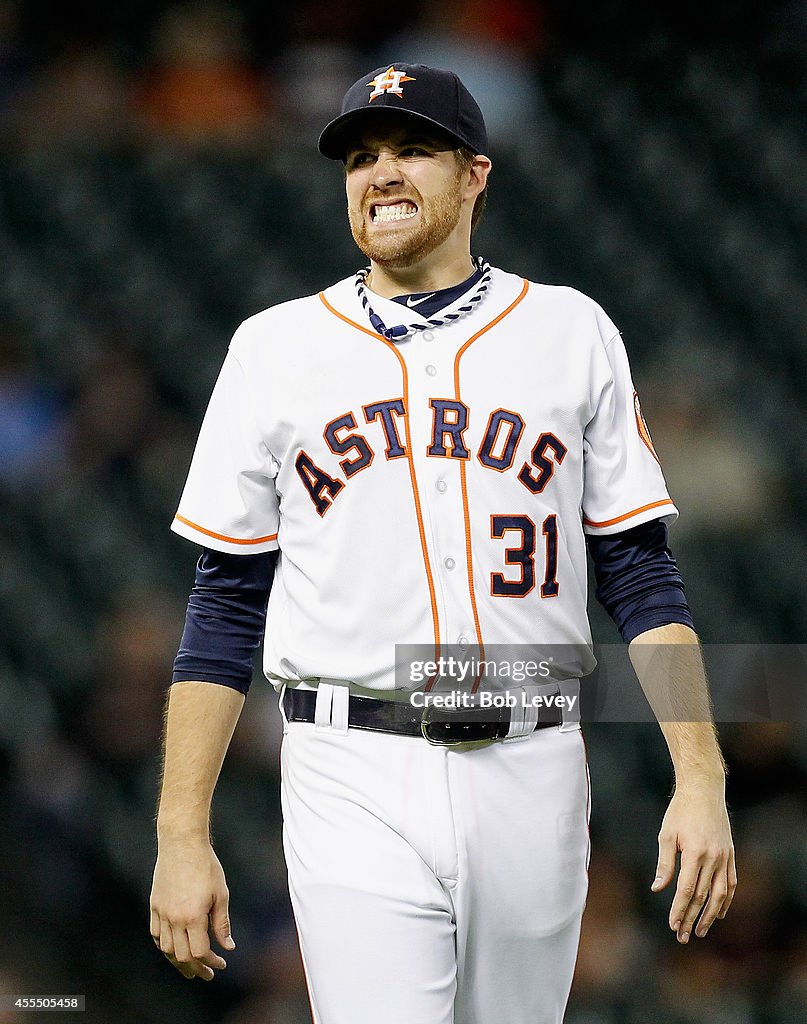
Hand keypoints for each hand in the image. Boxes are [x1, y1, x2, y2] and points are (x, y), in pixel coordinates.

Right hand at [149, 838, 235, 979]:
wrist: (182, 843)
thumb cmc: (206, 866)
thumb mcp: (220, 894)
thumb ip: (222, 923)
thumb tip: (228, 947)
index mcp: (193, 916)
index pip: (200, 952)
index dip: (211, 962)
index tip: (222, 962)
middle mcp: (174, 918)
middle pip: (182, 956)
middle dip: (196, 968)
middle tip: (207, 973)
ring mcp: (161, 912)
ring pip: (166, 949)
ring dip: (179, 962)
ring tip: (190, 968)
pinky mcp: (154, 905)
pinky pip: (156, 934)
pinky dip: (164, 946)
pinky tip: (174, 948)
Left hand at [651, 782, 736, 943]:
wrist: (704, 791)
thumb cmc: (680, 812)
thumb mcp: (667, 835)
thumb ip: (665, 864)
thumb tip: (658, 889)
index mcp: (695, 853)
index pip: (688, 891)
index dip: (680, 910)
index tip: (672, 925)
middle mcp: (713, 858)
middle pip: (703, 897)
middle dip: (691, 918)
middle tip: (682, 936)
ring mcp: (724, 857)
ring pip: (720, 894)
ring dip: (710, 916)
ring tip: (700, 931)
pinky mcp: (730, 855)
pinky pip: (731, 883)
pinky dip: (726, 900)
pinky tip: (719, 912)